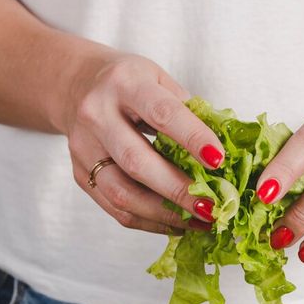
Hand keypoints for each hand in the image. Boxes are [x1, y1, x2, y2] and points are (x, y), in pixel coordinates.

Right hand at [65, 53, 224, 234]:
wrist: (75, 86)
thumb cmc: (129, 83)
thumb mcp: (159, 80)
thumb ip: (189, 112)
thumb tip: (227, 150)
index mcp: (124, 84)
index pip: (162, 113)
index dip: (193, 138)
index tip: (219, 160)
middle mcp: (97, 115)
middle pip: (137, 161)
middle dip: (179, 189)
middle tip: (213, 207)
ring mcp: (84, 148)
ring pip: (123, 193)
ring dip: (165, 214)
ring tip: (199, 222)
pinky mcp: (80, 174)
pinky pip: (116, 208)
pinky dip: (150, 221)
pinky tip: (177, 223)